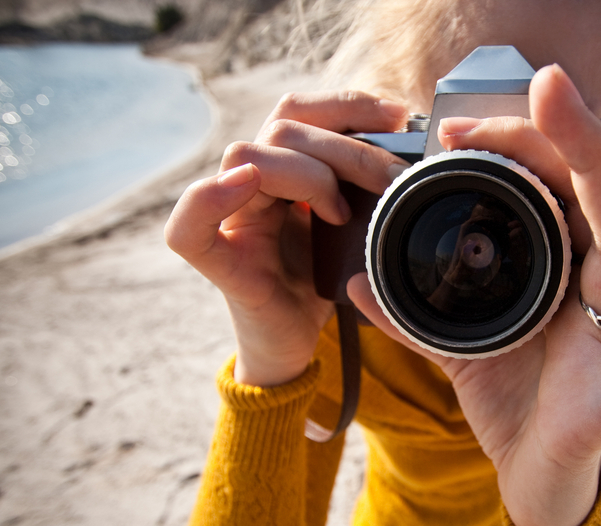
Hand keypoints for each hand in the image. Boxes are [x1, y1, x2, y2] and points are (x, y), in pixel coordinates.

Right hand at [164, 91, 409, 385]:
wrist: (296, 345)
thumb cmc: (323, 284)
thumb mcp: (355, 228)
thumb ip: (366, 191)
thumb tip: (413, 158)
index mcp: (281, 169)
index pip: (299, 111)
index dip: (346, 105)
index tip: (399, 117)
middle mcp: (249, 184)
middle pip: (283, 128)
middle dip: (349, 146)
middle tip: (394, 178)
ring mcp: (230, 221)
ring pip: (248, 157)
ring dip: (309, 173)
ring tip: (343, 212)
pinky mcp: (220, 264)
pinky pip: (188, 226)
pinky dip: (210, 198)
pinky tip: (244, 185)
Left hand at [347, 65, 600, 525]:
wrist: (532, 483)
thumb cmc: (513, 408)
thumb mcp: (457, 351)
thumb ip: (414, 314)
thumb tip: (354, 280)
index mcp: (563, 276)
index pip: (553, 193)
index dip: (520, 148)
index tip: (460, 127)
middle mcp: (600, 296)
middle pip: (595, 199)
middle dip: (561, 135)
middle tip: (532, 83)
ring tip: (570, 102)